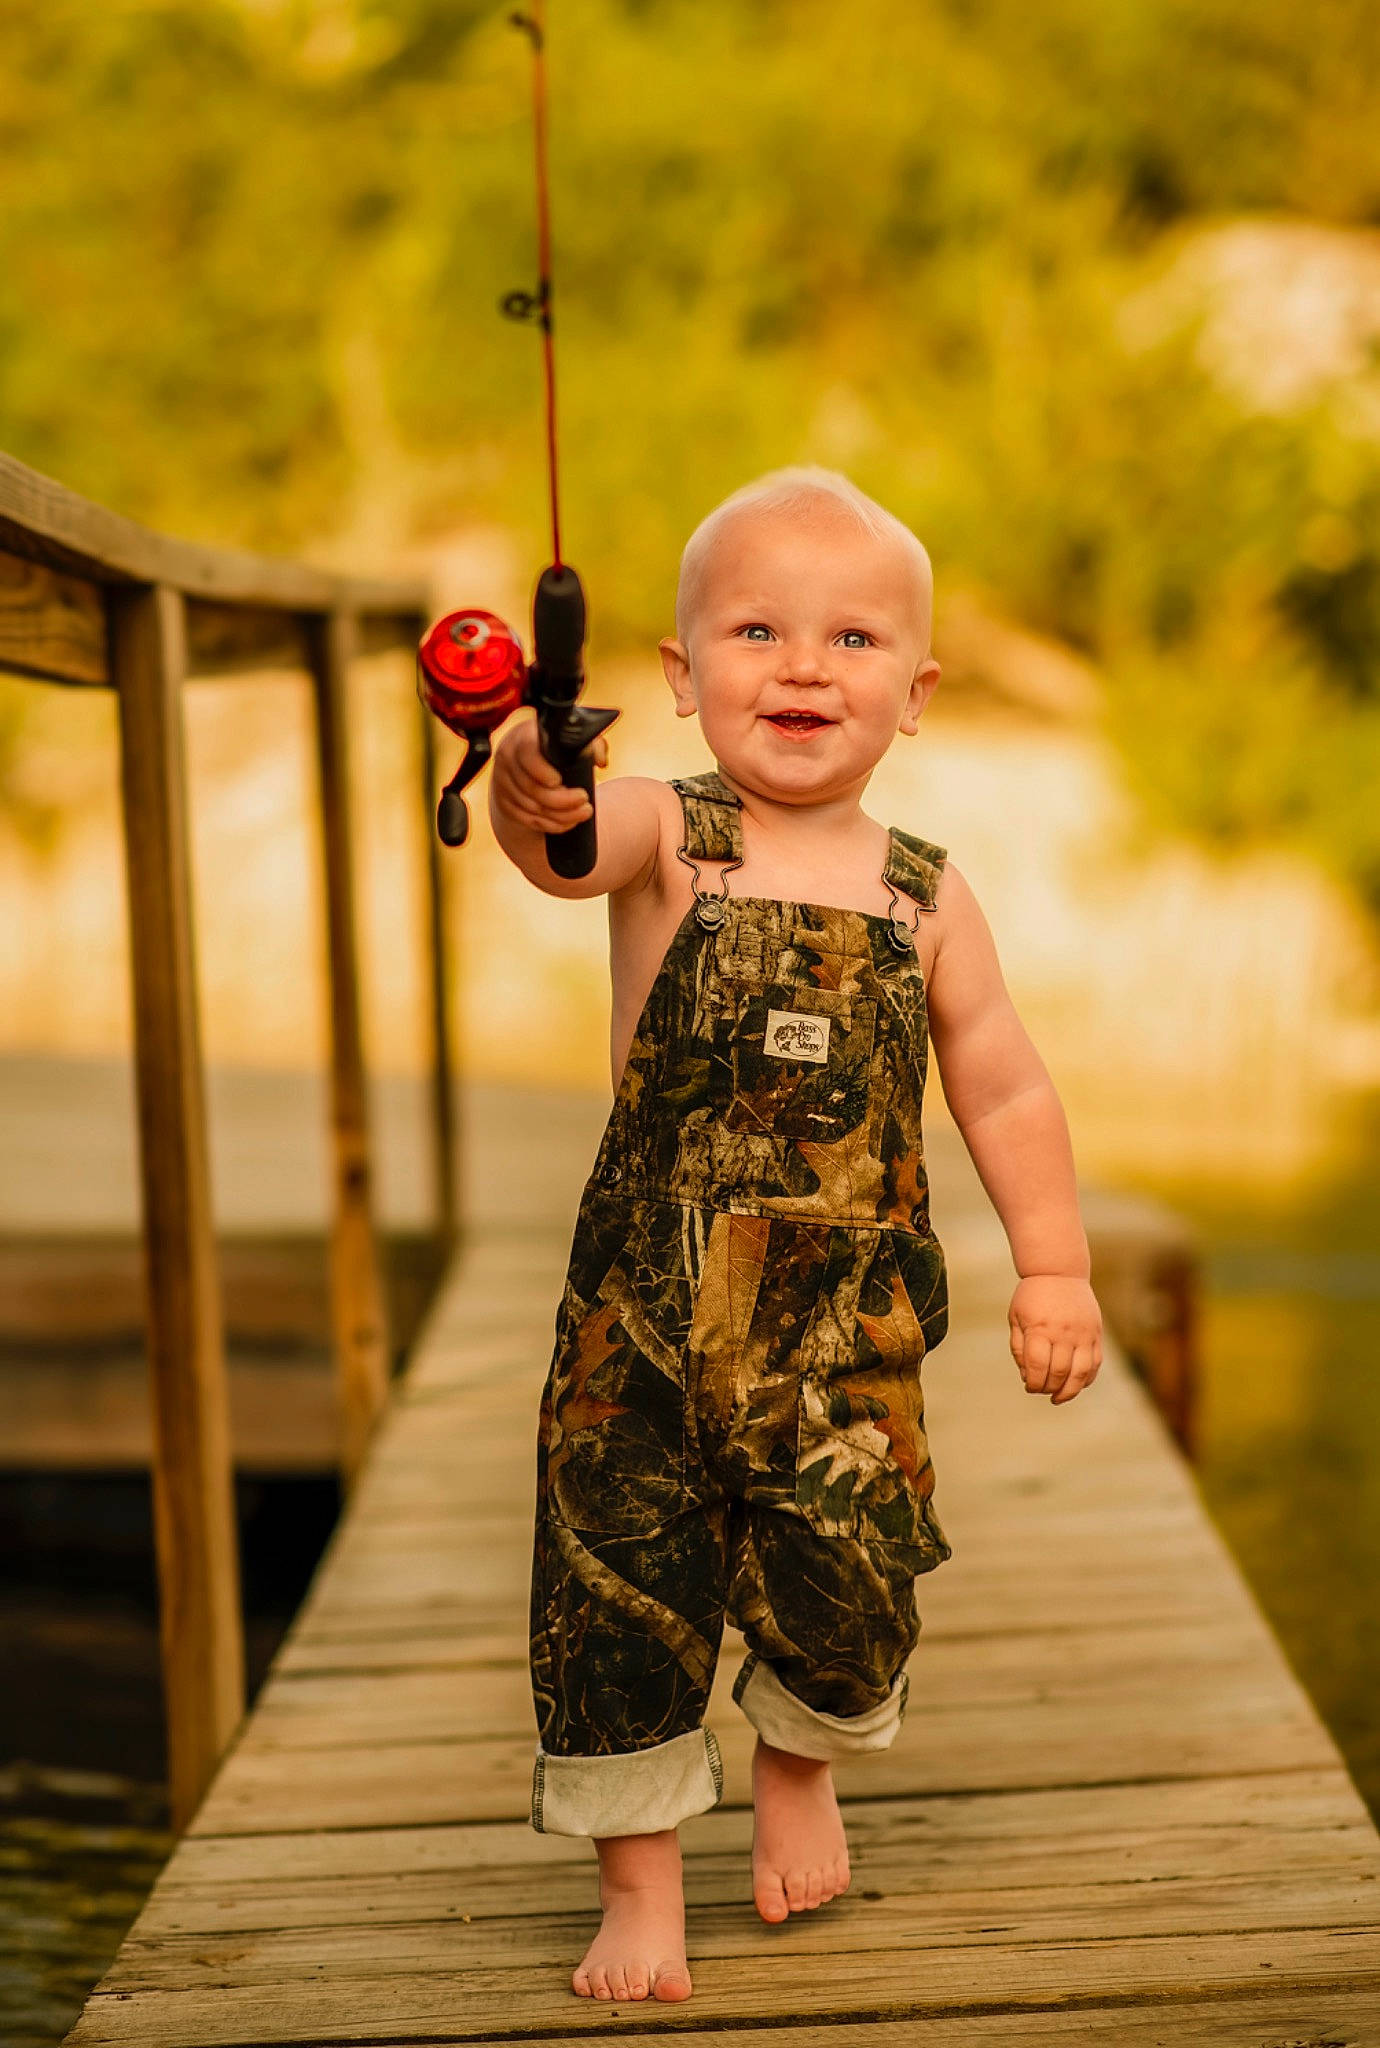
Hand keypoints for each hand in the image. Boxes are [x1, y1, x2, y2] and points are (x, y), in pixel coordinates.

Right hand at [490, 715, 609, 836]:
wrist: (522, 760)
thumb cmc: (552, 748)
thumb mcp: (569, 739)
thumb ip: (589, 743)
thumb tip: (600, 761)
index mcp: (522, 739)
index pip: (527, 754)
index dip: (542, 771)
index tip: (560, 781)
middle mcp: (508, 761)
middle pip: (532, 788)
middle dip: (563, 800)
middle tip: (584, 800)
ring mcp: (503, 784)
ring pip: (532, 808)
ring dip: (561, 815)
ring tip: (583, 812)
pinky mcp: (505, 804)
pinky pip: (528, 820)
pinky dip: (551, 824)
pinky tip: (567, 822)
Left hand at [1009, 1274, 1102, 1403]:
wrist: (1059, 1271)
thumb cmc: (1032, 1297)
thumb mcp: (1016, 1318)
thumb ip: (1019, 1348)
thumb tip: (1028, 1377)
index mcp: (1040, 1328)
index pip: (1038, 1366)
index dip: (1034, 1383)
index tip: (1030, 1387)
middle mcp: (1063, 1332)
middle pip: (1060, 1372)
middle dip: (1050, 1388)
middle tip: (1043, 1391)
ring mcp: (1083, 1333)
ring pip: (1081, 1373)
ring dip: (1070, 1391)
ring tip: (1059, 1398)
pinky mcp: (1095, 1333)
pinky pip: (1095, 1363)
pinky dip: (1086, 1379)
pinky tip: (1076, 1384)